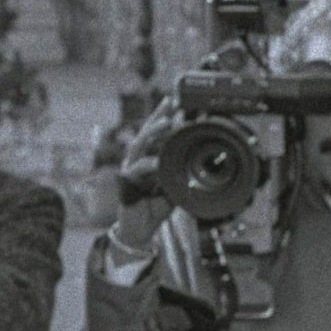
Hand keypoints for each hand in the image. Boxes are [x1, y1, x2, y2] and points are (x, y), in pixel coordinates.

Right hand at [111, 97, 183, 246]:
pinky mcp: (127, 183)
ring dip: (153, 133)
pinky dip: (149, 165)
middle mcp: (137, 159)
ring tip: (166, 123)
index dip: (164, 115)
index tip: (175, 101)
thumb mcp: (175, 187)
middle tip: (172, 105)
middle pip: (146, 132)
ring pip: (140, 145)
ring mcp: (130, 169)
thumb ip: (182, 174)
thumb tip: (203, 163)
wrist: (140, 230)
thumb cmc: (156, 207)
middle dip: (159, 116)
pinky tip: (158, 161)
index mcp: (148, 157)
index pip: (156, 132)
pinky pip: (138, 170)